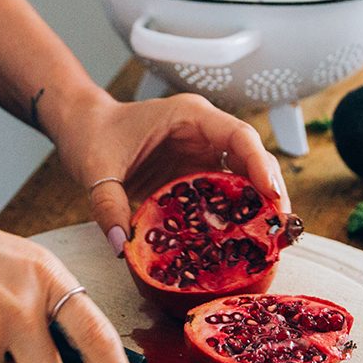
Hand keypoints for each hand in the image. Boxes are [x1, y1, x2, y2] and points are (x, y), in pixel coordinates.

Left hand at [46, 91, 288, 253]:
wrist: (83, 128)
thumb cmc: (93, 135)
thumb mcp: (96, 170)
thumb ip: (109, 206)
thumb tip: (123, 245)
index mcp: (189, 117)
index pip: (239, 135)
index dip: (260, 164)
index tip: (271, 195)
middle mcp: (204, 133)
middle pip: (253, 157)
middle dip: (271, 191)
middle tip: (279, 229)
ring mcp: (203, 154)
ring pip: (245, 178)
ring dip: (259, 207)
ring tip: (270, 241)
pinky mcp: (196, 175)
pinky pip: (224, 194)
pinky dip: (235, 216)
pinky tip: (242, 242)